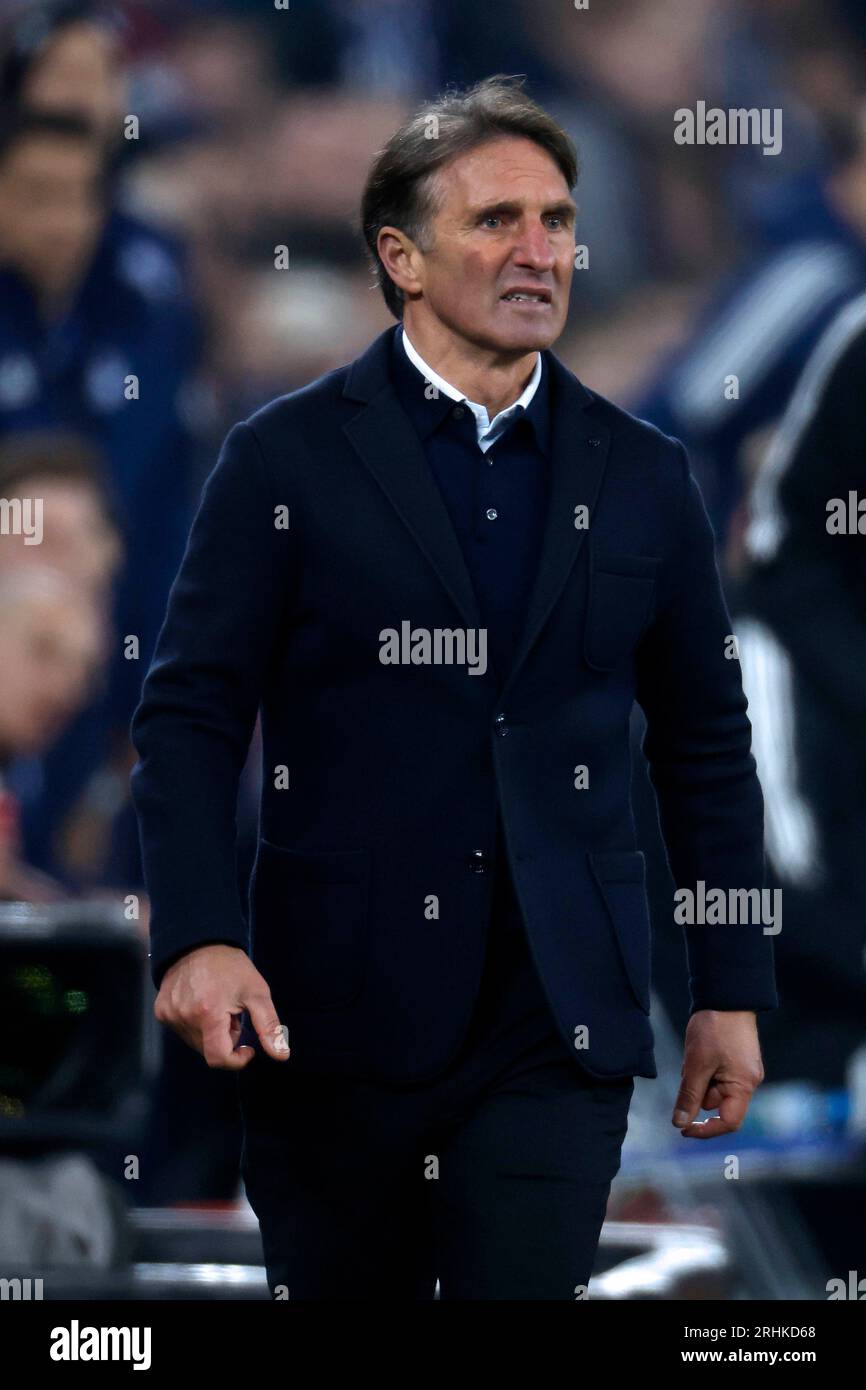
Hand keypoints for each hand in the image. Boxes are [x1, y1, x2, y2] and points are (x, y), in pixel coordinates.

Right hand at [154, 943, 289, 1069]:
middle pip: (208, 1050)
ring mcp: (169, 1015)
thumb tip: (282, 1055)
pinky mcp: (161, 1011)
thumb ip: (269, 1026)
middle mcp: (184, 1018)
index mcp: (208, 1015)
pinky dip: (195, 1024)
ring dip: (210, 1033)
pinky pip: (182, 1030)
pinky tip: (200, 1003)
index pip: (218, 1058)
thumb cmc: (231, 966)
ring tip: (216, 1006)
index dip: (236, 1059)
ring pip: (195, 1042)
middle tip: (232, 1014)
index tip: (247, 1046)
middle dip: (225, 1039)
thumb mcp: (257, 993)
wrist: (198, 941)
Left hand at [672, 1010, 763, 1137]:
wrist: (726, 995)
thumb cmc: (714, 1028)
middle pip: (717, 1103)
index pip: (729, 1122)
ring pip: (713, 1088)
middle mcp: (748, 1082)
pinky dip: (703, 1069)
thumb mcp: (696, 1064)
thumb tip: (679, 1123)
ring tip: (695, 1054)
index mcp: (744, 1085)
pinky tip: (699, 1051)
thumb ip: (689, 1097)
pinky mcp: (737, 1061)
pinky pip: (716, 1075)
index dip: (706, 1130)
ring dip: (698, 1078)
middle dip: (698, 1092)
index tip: (683, 1129)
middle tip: (689, 1068)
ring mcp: (743, 1071)